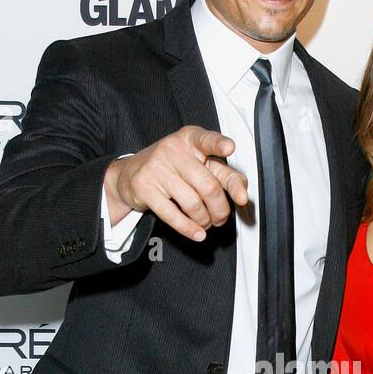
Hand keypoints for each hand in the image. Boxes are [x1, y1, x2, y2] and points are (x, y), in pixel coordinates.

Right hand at [105, 125, 249, 241]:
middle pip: (209, 186)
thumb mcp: (196, 163)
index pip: (207, 140)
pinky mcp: (144, 187)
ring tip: (206, 223)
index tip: (230, 149)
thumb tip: (242, 193)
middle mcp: (173, 149)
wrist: (130, 174)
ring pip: (193, 204)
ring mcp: (157, 167)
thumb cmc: (172, 168)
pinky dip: (189, 229)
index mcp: (190, 139)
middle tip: (221, 218)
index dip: (219, 144)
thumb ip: (222, 174)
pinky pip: (172, 215)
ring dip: (205, 220)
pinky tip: (198, 234)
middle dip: (220, 209)